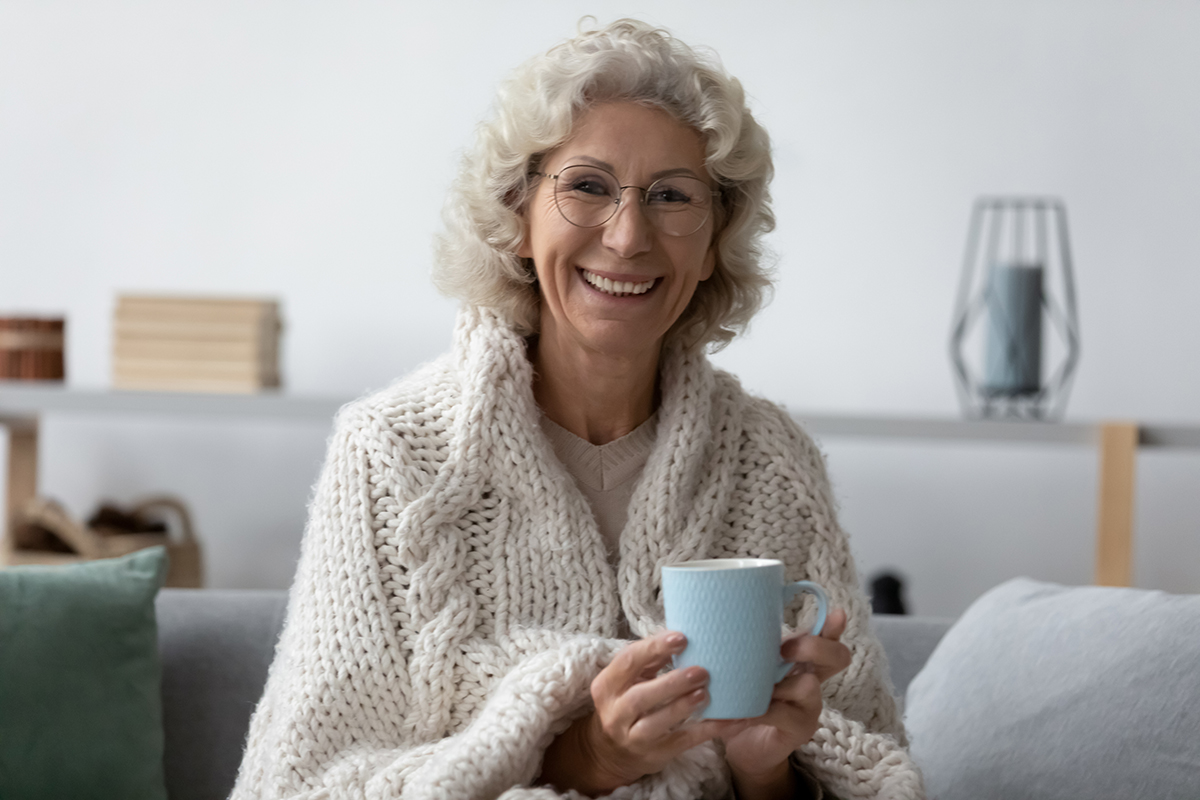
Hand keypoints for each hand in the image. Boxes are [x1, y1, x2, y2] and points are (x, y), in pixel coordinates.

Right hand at [538, 631, 748, 795]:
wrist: (612, 751)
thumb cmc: (627, 701)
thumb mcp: (629, 679)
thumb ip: (650, 659)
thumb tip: (681, 637)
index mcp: (606, 686)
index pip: (627, 662)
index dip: (653, 648)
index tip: (681, 638)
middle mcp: (615, 713)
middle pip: (641, 697)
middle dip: (672, 683)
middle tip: (701, 671)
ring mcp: (633, 738)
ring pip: (656, 723)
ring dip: (682, 707)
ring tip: (705, 693)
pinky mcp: (654, 755)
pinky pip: (682, 743)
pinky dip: (706, 731)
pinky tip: (728, 721)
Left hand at [722, 608, 851, 799]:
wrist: (741, 745)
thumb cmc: (743, 698)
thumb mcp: (747, 670)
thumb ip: (747, 650)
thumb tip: (720, 618)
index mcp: (801, 660)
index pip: (828, 638)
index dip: (834, 626)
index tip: (835, 613)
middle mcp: (813, 679)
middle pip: (837, 656)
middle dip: (813, 646)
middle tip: (782, 650)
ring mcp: (810, 706)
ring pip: (809, 685)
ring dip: (777, 684)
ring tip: (748, 690)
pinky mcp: (800, 729)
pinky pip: (780, 713)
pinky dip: (754, 712)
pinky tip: (734, 717)